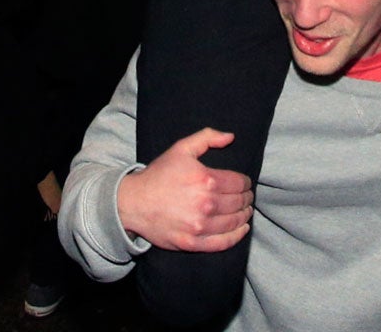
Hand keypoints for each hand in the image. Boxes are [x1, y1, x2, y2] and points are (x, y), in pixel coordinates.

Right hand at [115, 130, 253, 252]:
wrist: (134, 202)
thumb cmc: (158, 175)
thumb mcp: (181, 148)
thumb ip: (207, 138)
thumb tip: (231, 137)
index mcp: (205, 179)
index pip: (239, 183)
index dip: (246, 183)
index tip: (245, 183)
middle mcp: (205, 204)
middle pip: (238, 203)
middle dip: (246, 199)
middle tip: (247, 197)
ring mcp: (199, 226)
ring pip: (234, 222)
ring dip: (244, 216)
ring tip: (245, 212)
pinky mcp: (193, 243)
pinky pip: (223, 242)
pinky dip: (236, 236)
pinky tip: (242, 230)